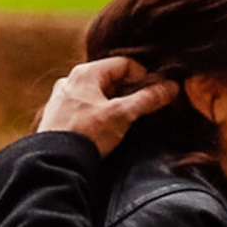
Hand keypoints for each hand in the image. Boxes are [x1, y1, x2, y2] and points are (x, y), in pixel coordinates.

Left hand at [36, 56, 177, 154]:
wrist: (55, 162)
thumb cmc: (87, 133)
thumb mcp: (123, 115)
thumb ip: (148, 99)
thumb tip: (171, 87)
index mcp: (86, 73)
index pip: (124, 64)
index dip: (143, 77)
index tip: (153, 94)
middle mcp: (70, 80)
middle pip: (110, 78)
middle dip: (129, 91)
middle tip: (142, 108)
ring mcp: (61, 98)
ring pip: (96, 94)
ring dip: (114, 103)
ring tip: (124, 121)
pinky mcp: (57, 116)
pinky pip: (84, 107)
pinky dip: (98, 113)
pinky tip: (103, 130)